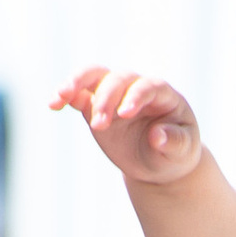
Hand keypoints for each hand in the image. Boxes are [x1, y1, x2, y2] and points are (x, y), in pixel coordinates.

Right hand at [51, 65, 203, 187]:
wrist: (158, 161)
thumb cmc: (176, 153)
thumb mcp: (182, 152)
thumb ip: (174, 142)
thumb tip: (158, 136)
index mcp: (163, 94)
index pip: (147, 87)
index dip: (135, 96)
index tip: (125, 114)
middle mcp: (136, 88)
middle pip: (118, 79)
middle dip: (106, 99)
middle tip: (100, 126)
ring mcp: (115, 95)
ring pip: (95, 76)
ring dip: (77, 82)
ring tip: (61, 96)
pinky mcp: (95, 106)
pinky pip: (78, 94)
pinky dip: (65, 96)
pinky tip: (53, 104)